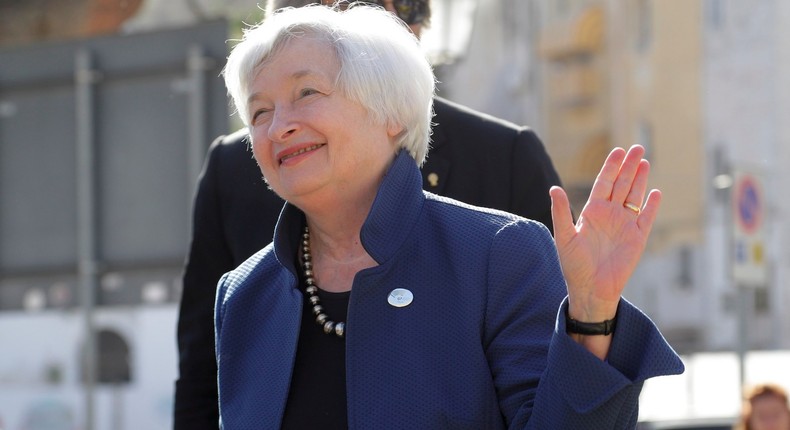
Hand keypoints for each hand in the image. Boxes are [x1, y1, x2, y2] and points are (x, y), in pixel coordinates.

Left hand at [550, 145, 660, 322]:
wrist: (591, 289)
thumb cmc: (573, 265)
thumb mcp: (564, 237)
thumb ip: (561, 212)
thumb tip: (554, 188)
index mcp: (592, 212)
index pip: (604, 183)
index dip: (611, 167)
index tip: (618, 151)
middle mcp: (609, 215)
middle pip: (622, 184)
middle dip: (629, 166)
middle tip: (637, 148)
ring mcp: (625, 225)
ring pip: (635, 196)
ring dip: (640, 180)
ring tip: (646, 161)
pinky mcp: (637, 238)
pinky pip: (647, 218)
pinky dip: (651, 205)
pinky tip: (655, 192)